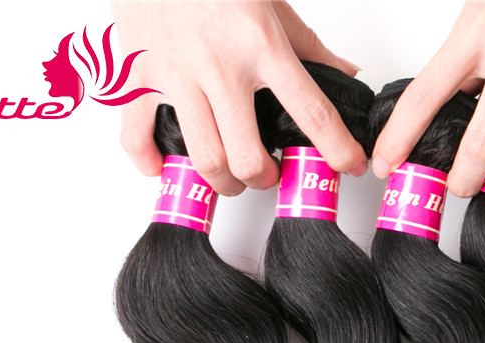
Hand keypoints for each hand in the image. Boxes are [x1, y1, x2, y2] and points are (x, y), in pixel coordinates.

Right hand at [112, 1, 367, 194]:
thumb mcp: (271, 3)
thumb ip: (308, 46)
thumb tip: (344, 73)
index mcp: (260, 44)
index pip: (311, 112)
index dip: (336, 149)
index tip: (349, 166)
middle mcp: (219, 65)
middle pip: (248, 157)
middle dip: (263, 179)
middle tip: (266, 173)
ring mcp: (175, 73)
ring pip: (204, 158)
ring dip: (222, 182)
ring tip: (228, 175)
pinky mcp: (136, 74)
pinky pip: (137, 137)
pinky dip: (150, 162)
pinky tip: (164, 164)